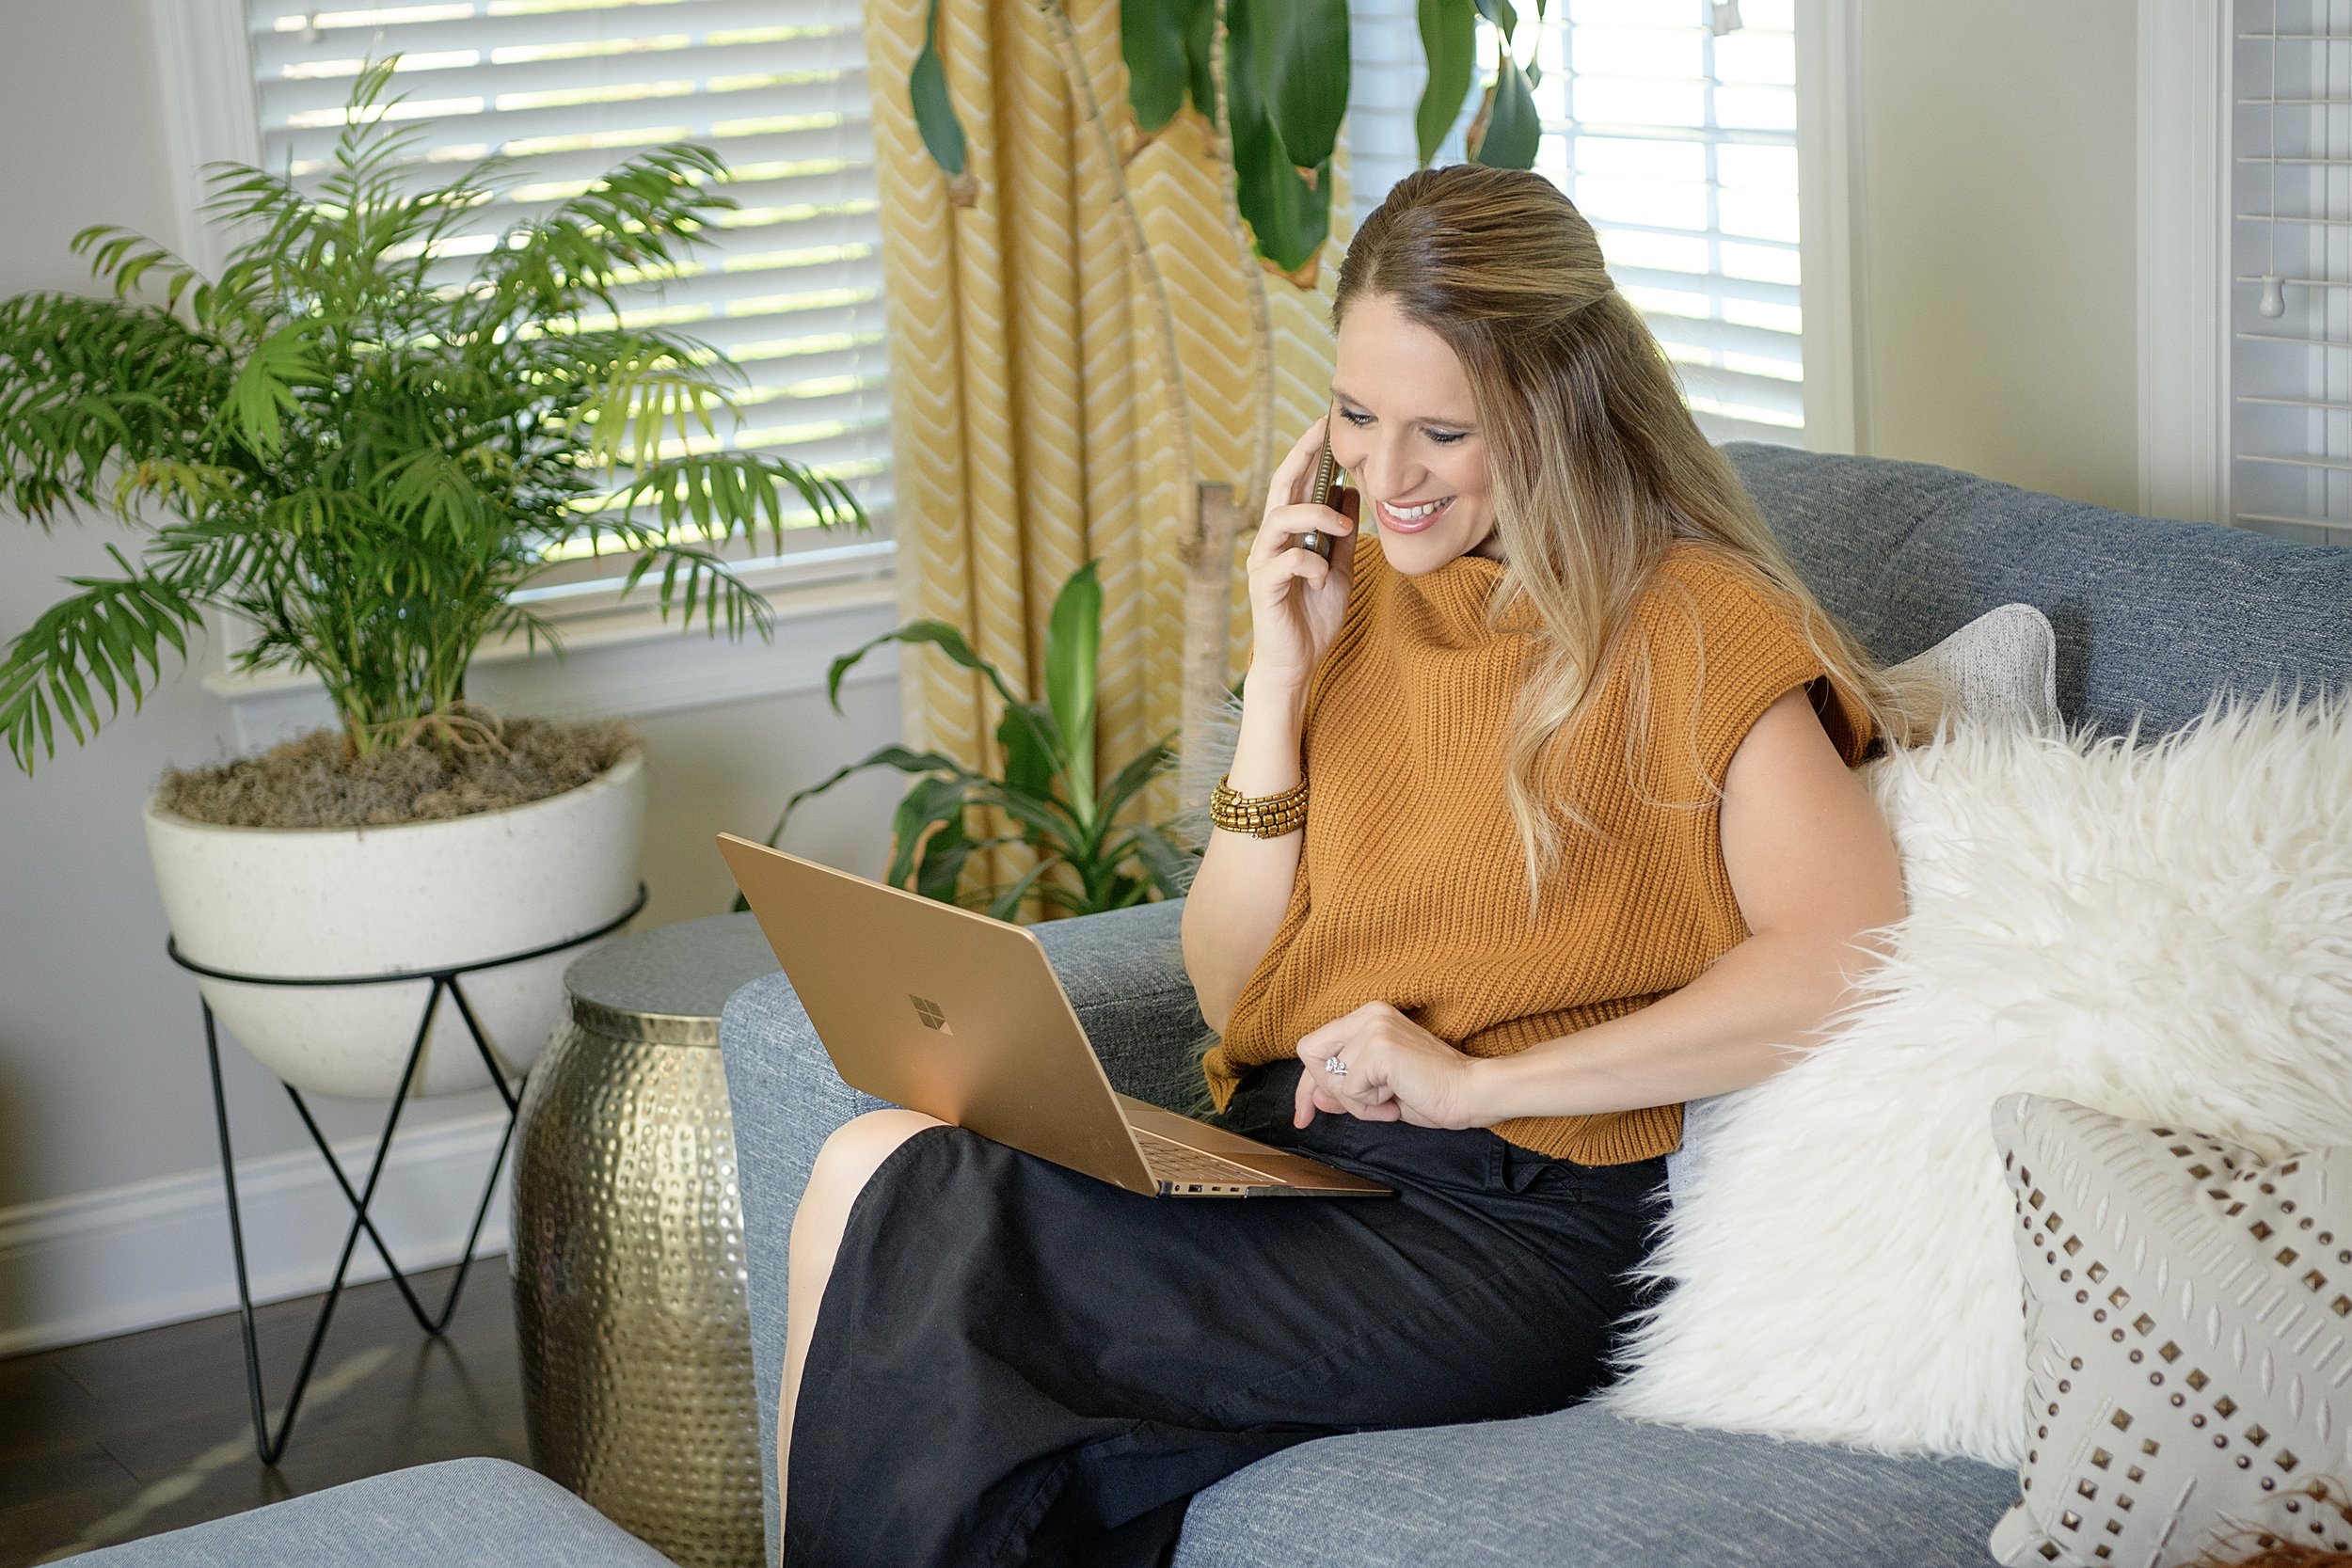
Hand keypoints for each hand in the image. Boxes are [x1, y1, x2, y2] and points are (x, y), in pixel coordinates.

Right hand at [1245, 416, 1359, 691]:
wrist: (1298, 662)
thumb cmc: (1313, 616)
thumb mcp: (1338, 568)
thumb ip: (1341, 534)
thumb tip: (1350, 491)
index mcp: (1289, 534)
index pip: (1296, 483)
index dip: (1309, 452)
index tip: (1327, 424)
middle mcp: (1270, 541)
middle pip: (1281, 487)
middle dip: (1302, 457)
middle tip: (1325, 433)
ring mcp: (1263, 562)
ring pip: (1280, 519)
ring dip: (1315, 515)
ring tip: (1344, 525)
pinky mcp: (1263, 587)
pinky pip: (1286, 562)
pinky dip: (1310, 564)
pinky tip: (1323, 577)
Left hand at [1292, 1001, 1483, 1130]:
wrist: (1470, 1093)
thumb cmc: (1431, 1092)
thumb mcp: (1377, 1092)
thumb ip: (1343, 1090)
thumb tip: (1314, 1098)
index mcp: (1368, 1017)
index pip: (1316, 1047)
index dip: (1306, 1085)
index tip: (1304, 1115)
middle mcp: (1368, 1015)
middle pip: (1310, 1053)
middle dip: (1327, 1091)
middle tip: (1367, 1106)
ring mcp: (1373, 1027)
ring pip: (1332, 1078)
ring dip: (1358, 1104)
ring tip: (1390, 1102)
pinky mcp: (1380, 1047)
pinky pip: (1349, 1089)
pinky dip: (1368, 1107)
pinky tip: (1394, 1101)